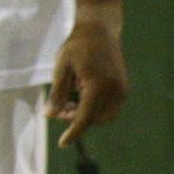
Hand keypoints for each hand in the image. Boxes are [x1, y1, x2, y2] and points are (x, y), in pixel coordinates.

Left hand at [51, 14, 127, 144]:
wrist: (100, 30)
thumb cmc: (77, 47)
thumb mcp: (61, 68)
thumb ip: (57, 94)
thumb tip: (50, 116)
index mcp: (98, 87)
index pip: (84, 118)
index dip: (73, 133)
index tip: (62, 144)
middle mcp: (114, 91)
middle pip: (95, 119)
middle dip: (77, 120)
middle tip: (59, 109)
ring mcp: (121, 89)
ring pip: (104, 115)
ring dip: (86, 114)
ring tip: (68, 101)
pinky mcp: (123, 87)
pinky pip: (109, 106)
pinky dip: (95, 107)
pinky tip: (79, 95)